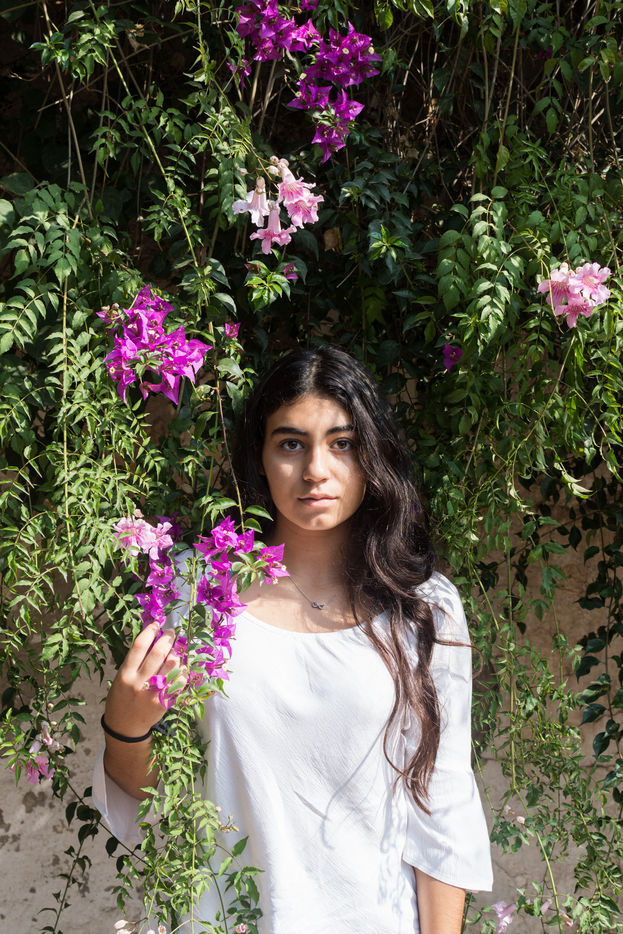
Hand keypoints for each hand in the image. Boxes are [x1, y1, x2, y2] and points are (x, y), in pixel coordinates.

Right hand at [104, 621, 187, 736]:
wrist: (125, 727)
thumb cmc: (123, 697)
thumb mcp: (122, 678)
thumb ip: (136, 661)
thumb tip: (154, 638)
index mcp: (125, 674)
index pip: (139, 646)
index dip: (150, 631)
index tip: (157, 624)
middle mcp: (139, 683)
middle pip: (158, 653)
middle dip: (167, 638)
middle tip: (172, 632)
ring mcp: (153, 693)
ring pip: (172, 665)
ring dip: (176, 653)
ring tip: (175, 650)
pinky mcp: (164, 702)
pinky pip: (179, 681)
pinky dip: (181, 671)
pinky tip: (179, 668)